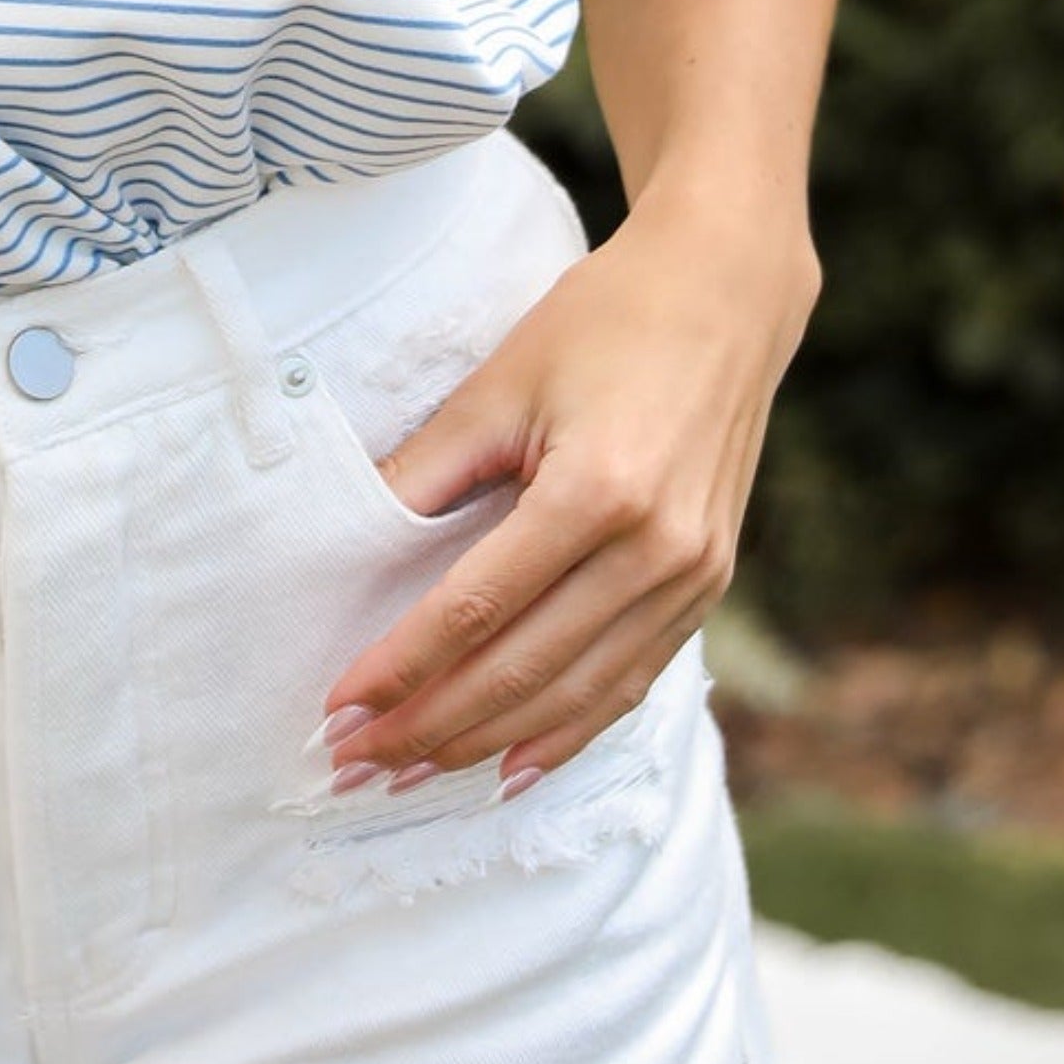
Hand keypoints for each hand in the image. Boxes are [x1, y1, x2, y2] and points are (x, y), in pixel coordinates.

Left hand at [314, 188, 815, 794]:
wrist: (725, 291)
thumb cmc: (605, 320)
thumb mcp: (503, 381)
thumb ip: (429, 470)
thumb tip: (350, 545)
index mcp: (599, 490)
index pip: (477, 608)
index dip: (403, 665)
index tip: (339, 706)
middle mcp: (657, 548)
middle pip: (524, 668)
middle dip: (431, 723)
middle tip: (356, 761)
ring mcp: (694, 576)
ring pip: (577, 694)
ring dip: (489, 743)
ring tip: (413, 772)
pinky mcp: (710, 585)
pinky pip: (630, 681)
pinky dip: (568, 732)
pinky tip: (512, 766)